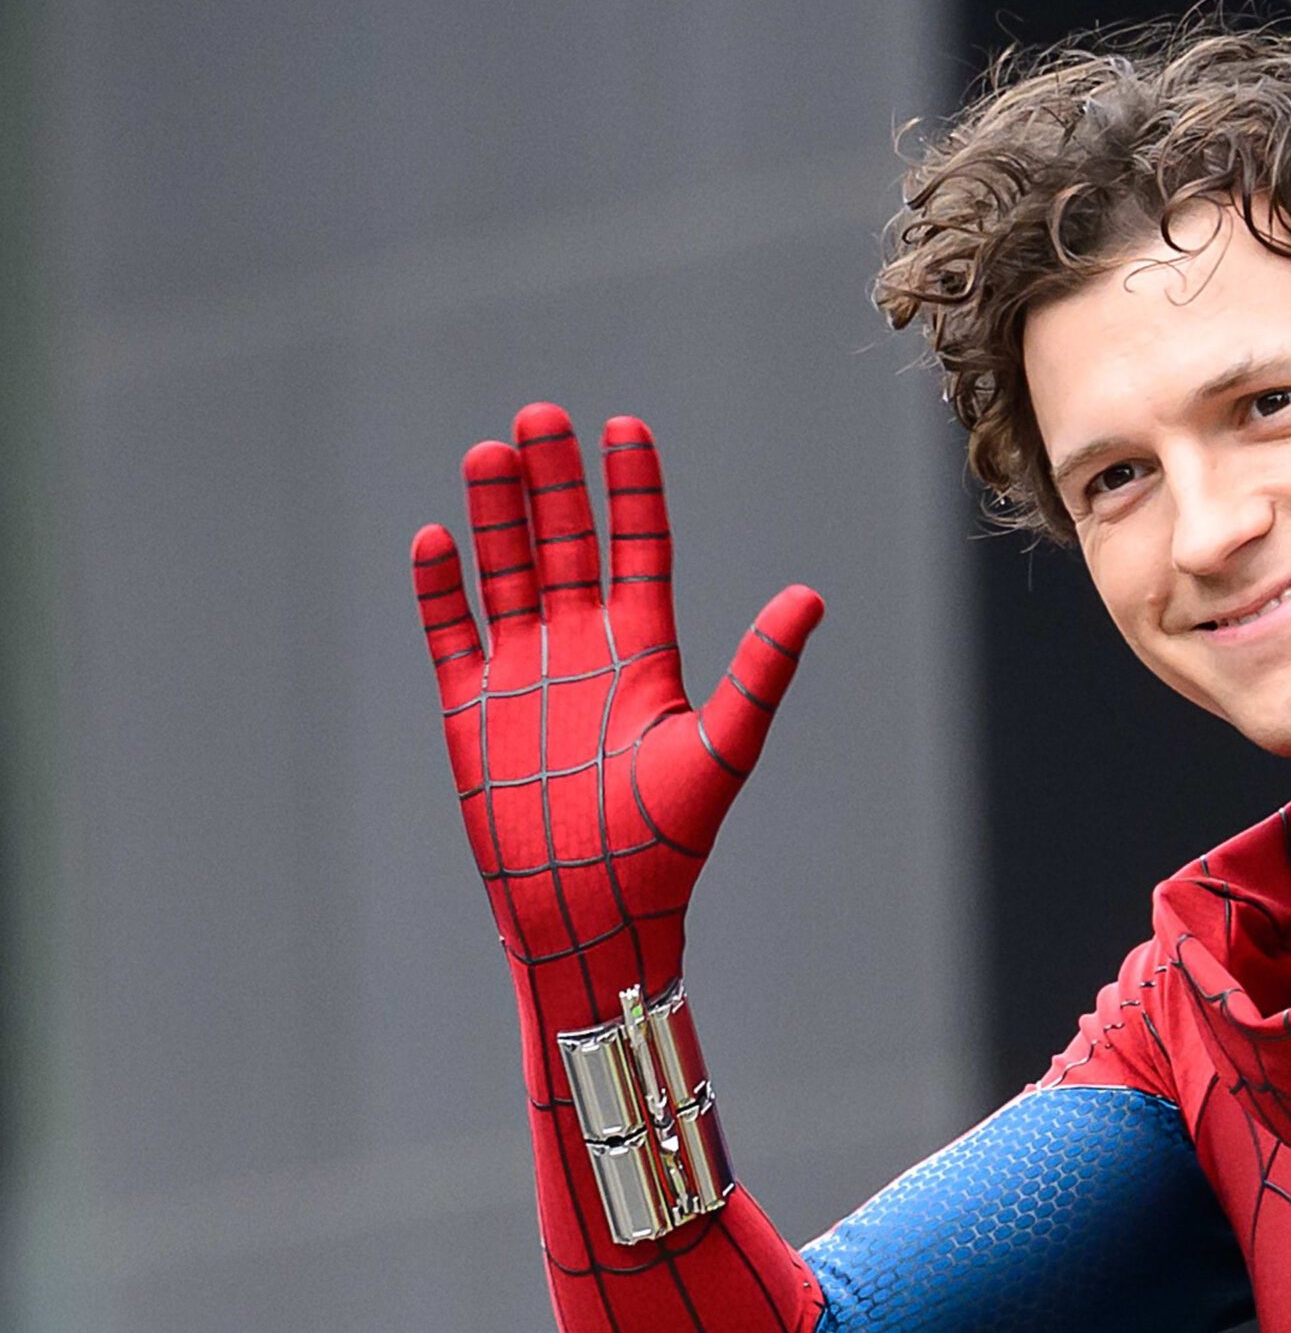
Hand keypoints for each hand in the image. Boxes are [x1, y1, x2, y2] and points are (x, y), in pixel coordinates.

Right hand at [410, 403, 821, 1036]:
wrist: (595, 916)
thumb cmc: (667, 844)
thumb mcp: (721, 749)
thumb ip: (760, 672)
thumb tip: (811, 598)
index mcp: (644, 652)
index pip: (637, 548)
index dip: (631, 489)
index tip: (625, 426)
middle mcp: (582, 650)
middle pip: (564, 544)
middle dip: (554, 482)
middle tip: (541, 417)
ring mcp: (523, 676)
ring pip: (505, 573)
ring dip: (497, 516)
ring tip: (489, 452)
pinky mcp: (471, 710)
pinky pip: (451, 634)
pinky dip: (441, 590)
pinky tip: (438, 536)